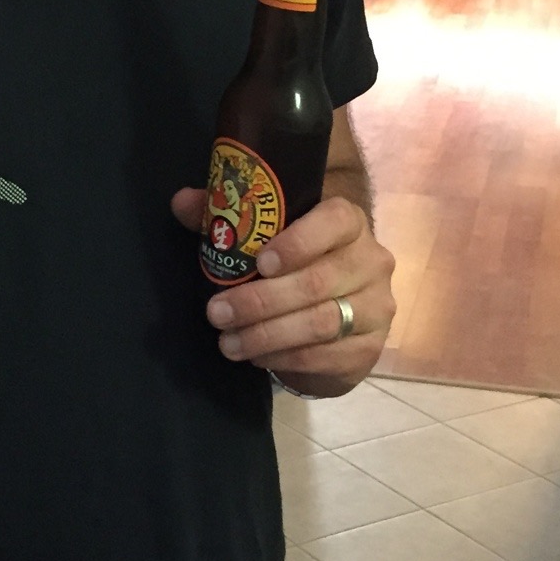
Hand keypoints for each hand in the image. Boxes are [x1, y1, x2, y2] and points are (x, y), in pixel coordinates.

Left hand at [171, 188, 395, 398]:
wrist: (338, 309)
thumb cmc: (294, 263)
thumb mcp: (262, 235)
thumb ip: (227, 215)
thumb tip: (182, 201)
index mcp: (349, 222)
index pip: (335, 221)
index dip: (298, 241)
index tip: (259, 262)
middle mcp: (372, 261)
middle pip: (318, 282)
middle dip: (261, 301)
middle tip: (217, 313)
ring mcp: (377, 306)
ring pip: (320, 323)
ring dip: (267, 335)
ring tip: (228, 342)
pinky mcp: (371, 347)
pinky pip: (327, 356)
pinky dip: (285, 359)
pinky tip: (257, 357)